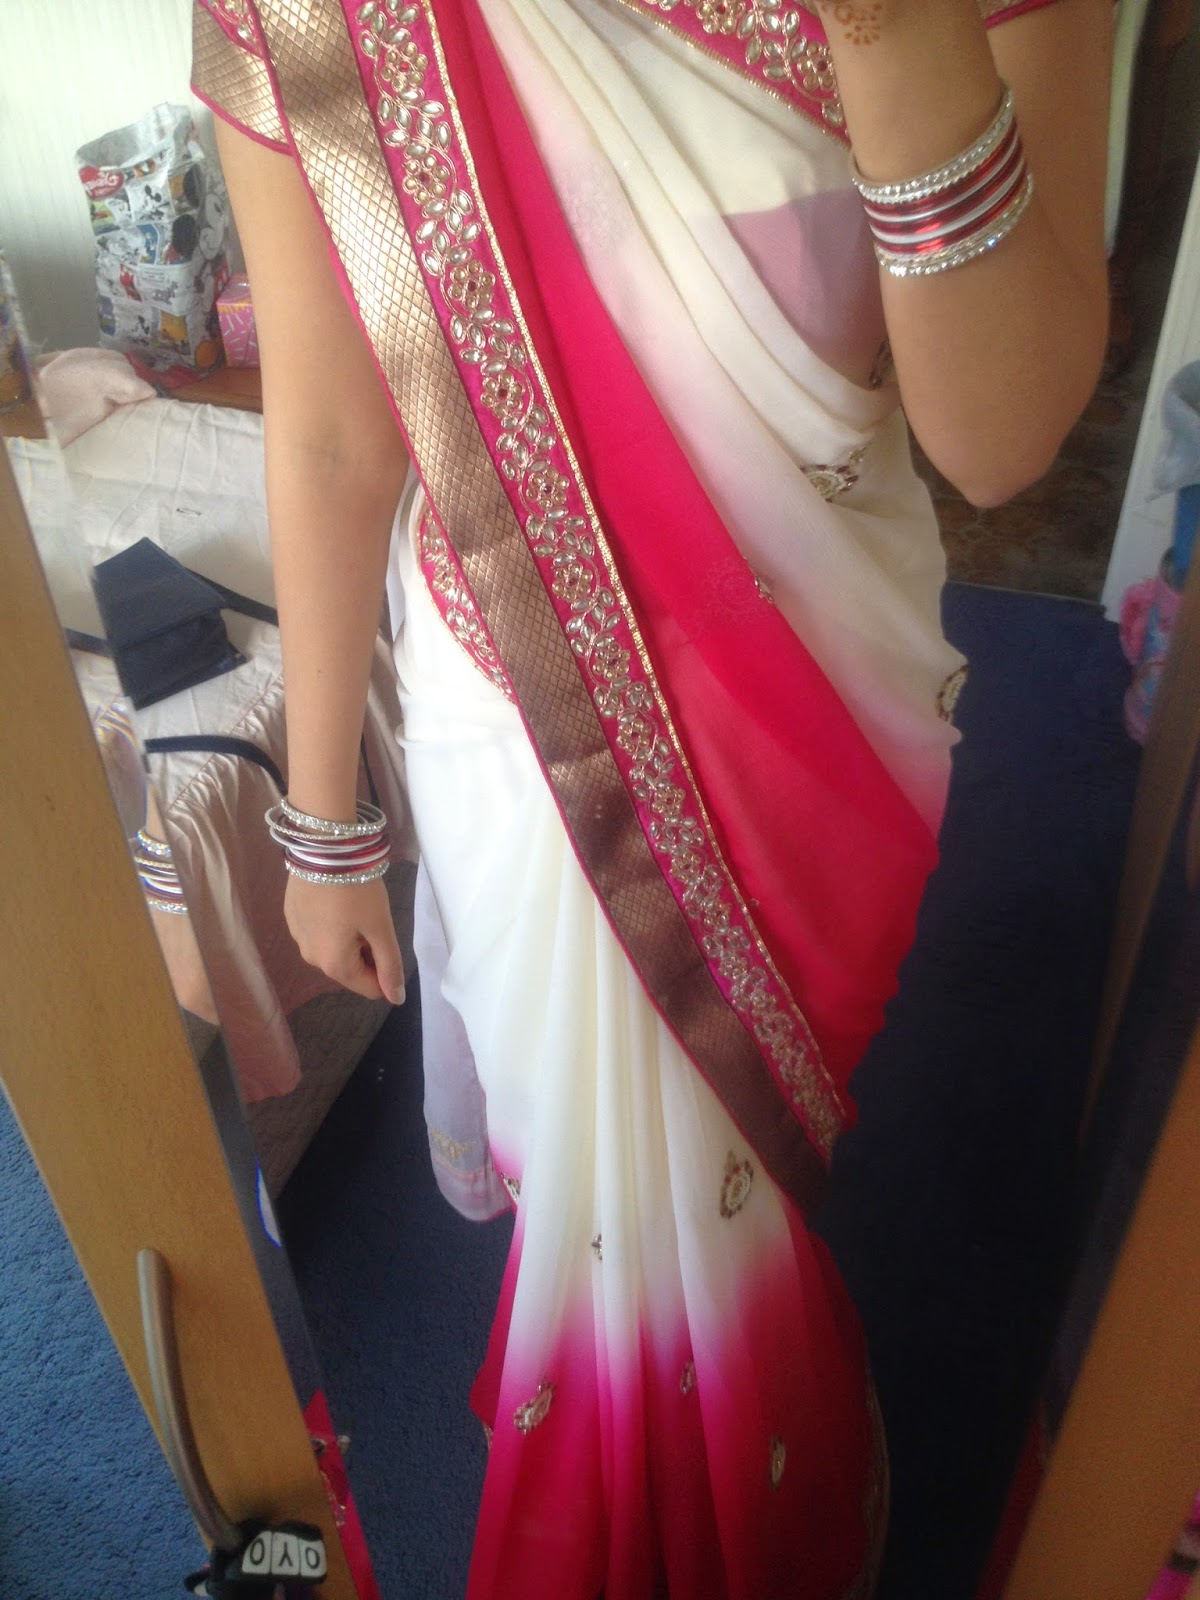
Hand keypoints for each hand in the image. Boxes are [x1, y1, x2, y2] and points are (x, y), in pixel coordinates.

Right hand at [284, 872, 406, 1004]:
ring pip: (333, 951)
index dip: (386, 971)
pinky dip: (331, 925)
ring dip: (349, 939)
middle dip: (366, 952)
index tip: (388, 940)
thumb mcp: (381, 928)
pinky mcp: (291, 917)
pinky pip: (318, 933)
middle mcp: (310, 958)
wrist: (323, 849)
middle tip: (371, 920)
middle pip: (350, 970)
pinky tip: (335, 902)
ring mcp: (297, 938)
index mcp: (334, 965)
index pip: (369, 988)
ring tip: (353, 909)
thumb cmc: (357, 890)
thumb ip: (390, 965)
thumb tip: (396, 999)